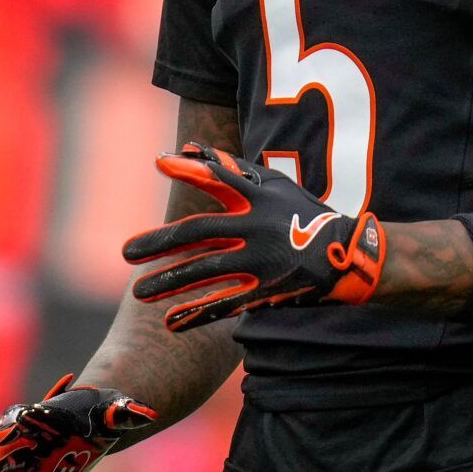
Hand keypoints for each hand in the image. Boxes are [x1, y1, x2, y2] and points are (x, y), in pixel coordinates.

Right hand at [0, 375, 157, 471]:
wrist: (93, 429)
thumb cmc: (102, 416)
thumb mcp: (115, 412)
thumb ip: (126, 413)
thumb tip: (145, 414)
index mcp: (43, 420)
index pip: (21, 418)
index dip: (12, 424)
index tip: (3, 434)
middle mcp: (25, 445)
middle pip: (2, 453)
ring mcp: (21, 471)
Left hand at [122, 143, 385, 330]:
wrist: (346, 256)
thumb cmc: (301, 212)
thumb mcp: (274, 184)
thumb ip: (231, 169)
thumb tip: (189, 148)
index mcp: (258, 197)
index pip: (219, 178)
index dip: (190, 170)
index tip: (159, 162)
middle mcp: (256, 227)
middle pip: (199, 233)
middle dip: (160, 242)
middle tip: (126, 252)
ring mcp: (260, 262)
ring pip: (205, 271)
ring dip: (169, 282)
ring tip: (138, 292)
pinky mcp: (265, 291)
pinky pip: (226, 304)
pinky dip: (198, 314)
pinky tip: (171, 323)